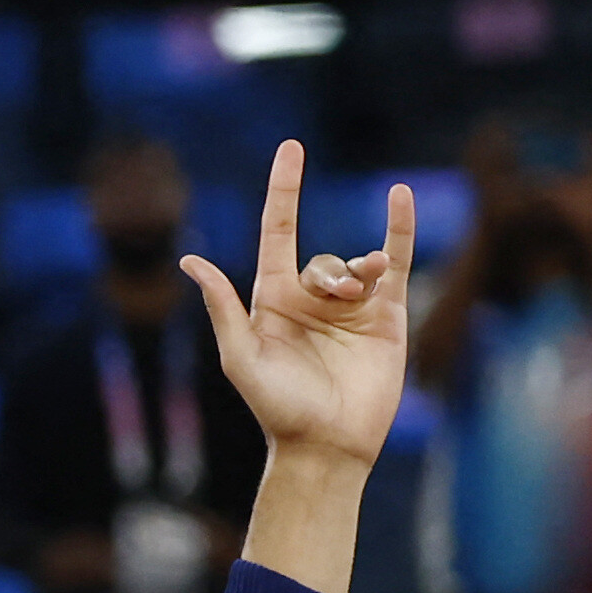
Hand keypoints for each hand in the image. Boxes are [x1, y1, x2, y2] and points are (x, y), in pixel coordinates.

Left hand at [181, 143, 412, 469]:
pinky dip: (399, 230)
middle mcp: (311, 297)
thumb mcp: (242, 356)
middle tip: (338, 299)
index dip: (284, 189)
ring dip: (361, 271)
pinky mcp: (387, 316)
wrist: (328, 443)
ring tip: (361, 293)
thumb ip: (223, 307)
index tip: (291, 149)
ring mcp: (351, 305)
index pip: (278, 230)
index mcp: (272, 298)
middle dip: (331, 273)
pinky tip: (401, 197)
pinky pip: (397, 263)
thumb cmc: (277, 406)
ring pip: (360, 263)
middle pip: (321, 257)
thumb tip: (190, 259)